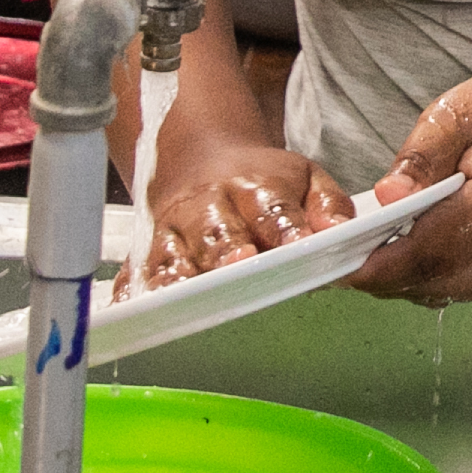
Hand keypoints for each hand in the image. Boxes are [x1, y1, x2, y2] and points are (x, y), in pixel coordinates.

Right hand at [141, 132, 353, 286]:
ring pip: (174, 255)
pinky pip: (138, 274)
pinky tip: (132, 313)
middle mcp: (209, 206)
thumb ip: (327, 205)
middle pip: (217, 233)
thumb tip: (339, 231)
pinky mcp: (150, 251)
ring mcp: (175, 230)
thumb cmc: (261, 183)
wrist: (202, 159)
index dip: (284, 228)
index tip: (298, 245)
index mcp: (253, 186)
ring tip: (187, 300)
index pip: (272, 209)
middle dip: (227, 252)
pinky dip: (135, 294)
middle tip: (241, 267)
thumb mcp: (304, 178)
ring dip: (181, 278)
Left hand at [358, 50, 471, 302]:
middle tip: (341, 262)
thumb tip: (384, 199)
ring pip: (448, 291)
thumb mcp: (454, 114)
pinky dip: (433, 276)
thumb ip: (418, 161)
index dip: (377, 268)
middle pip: (433, 282)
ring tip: (371, 255)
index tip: (336, 269)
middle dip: (384, 278)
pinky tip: (410, 252)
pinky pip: (467, 284)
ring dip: (407, 281)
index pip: (425, 253)